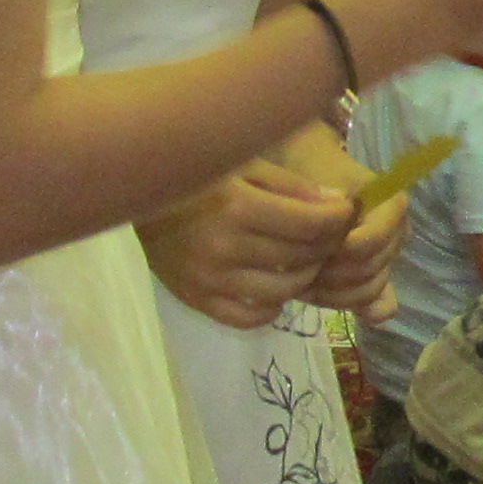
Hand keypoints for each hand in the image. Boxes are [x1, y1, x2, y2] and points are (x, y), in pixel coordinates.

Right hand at [138, 162, 356, 329]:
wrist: (136, 201)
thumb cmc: (198, 176)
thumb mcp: (244, 166)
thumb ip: (292, 188)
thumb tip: (338, 207)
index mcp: (237, 206)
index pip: (311, 225)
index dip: (339, 220)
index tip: (346, 212)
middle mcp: (224, 248)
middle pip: (302, 259)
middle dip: (326, 246)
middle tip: (328, 234)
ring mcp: (211, 280)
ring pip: (285, 291)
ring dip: (305, 276)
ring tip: (304, 258)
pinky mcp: (200, 301)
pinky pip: (252, 316)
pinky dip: (273, 305)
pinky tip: (274, 287)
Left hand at [311, 185, 409, 319]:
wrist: (306, 174)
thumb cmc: (308, 174)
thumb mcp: (314, 184)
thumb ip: (329, 211)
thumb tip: (342, 227)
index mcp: (392, 206)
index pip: (372, 242)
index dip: (340, 252)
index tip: (306, 249)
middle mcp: (397, 233)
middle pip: (370, 271)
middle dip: (332, 276)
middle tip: (295, 270)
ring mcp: (388, 259)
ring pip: (368, 291)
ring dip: (332, 293)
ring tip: (300, 282)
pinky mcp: (377, 279)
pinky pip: (378, 304)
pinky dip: (359, 308)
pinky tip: (333, 303)